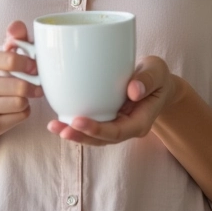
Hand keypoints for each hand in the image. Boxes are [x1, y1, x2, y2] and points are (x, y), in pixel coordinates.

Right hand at [0, 21, 42, 137]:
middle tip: (38, 83)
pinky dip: (25, 111)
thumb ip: (14, 37)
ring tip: (24, 94)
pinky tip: (17, 107)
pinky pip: (20, 117)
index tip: (36, 66)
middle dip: (34, 84)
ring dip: (28, 98)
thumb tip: (17, 27)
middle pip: (19, 86)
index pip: (10, 60)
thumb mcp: (3, 52)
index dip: (29, 63)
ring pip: (21, 103)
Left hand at [46, 55, 178, 145]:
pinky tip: (60, 118)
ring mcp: (116, 124)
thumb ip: (148, 80)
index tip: (78, 121)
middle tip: (60, 129)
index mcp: (140, 122)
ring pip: (94, 135)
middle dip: (81, 136)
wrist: (158, 83)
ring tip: (54, 126)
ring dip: (74, 133)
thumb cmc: (157, 76)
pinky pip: (92, 124)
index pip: (117, 132)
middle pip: (102, 139)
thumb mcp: (157, 72)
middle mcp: (126, 127)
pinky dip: (76, 123)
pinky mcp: (108, 117)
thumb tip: (132, 91)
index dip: (97, 129)